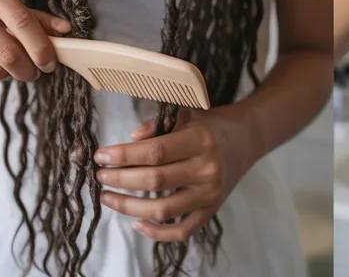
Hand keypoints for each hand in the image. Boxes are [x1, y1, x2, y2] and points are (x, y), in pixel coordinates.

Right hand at [0, 0, 69, 83]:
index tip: (51, 62)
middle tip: (35, 72)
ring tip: (6, 64)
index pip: (22, 21)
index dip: (41, 46)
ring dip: (7, 74)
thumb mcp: (2, 4)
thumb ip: (35, 18)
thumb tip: (66, 30)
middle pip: (8, 52)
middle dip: (28, 69)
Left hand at [94, 107, 259, 241]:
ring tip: (108, 197)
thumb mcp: (187, 115)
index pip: (154, 152)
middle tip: (101, 175)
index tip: (101, 156)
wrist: (247, 138)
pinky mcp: (211, 210)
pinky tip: (136, 223)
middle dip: (120, 179)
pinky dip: (156, 233)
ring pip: (163, 210)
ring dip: (129, 207)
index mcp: (200, 140)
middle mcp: (207, 169)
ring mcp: (210, 193)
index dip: (123, 156)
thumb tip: (132, 138)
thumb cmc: (210, 125)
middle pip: (155, 181)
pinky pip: (181, 231)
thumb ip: (159, 124)